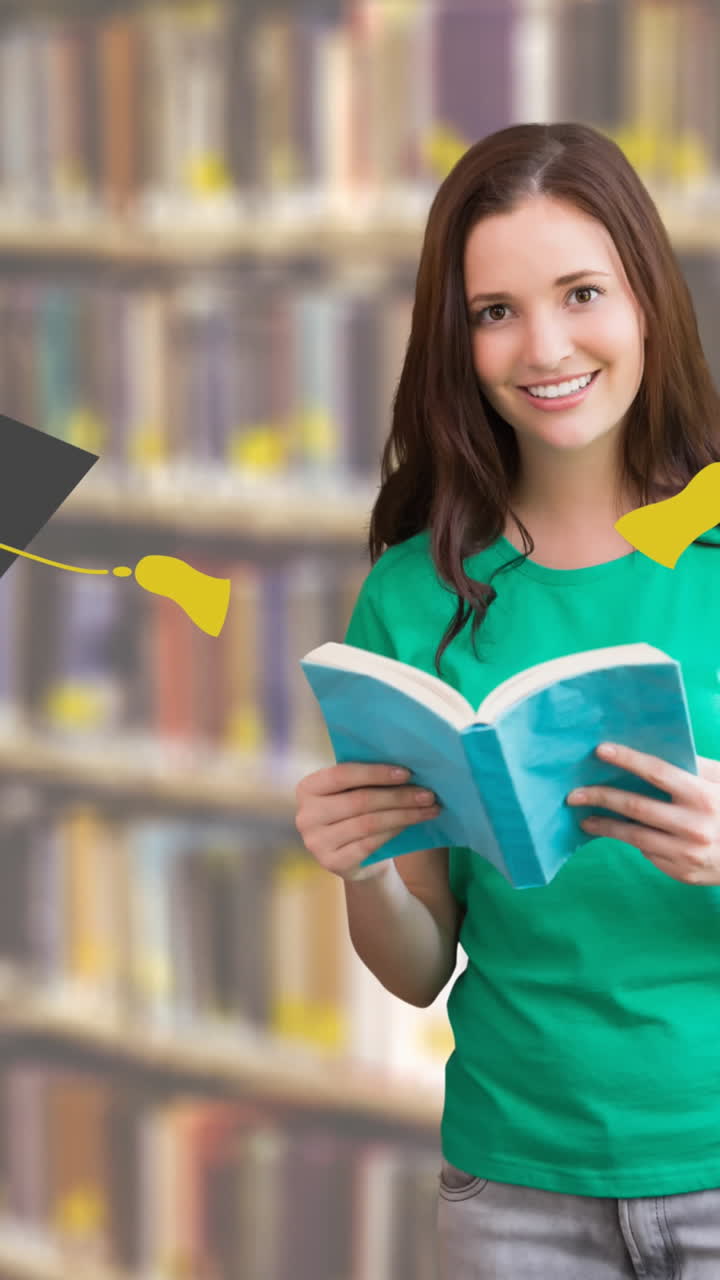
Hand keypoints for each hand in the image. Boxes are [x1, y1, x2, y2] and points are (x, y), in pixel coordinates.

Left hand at [566, 742, 719, 884]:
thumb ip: (695, 766)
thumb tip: (653, 749)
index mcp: (704, 796)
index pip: (658, 772)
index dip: (628, 760)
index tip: (600, 750)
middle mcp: (694, 826)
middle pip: (636, 807)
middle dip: (601, 797)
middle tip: (574, 793)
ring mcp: (686, 853)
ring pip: (634, 836)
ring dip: (604, 826)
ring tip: (584, 818)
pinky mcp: (682, 872)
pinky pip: (648, 853)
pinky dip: (630, 841)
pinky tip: (615, 832)